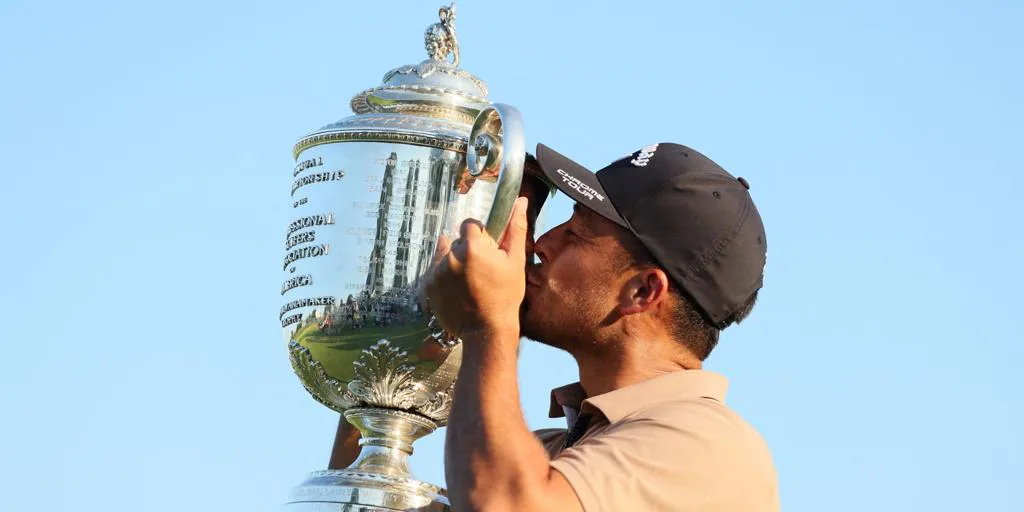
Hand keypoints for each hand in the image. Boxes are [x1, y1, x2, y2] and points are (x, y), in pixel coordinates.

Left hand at [423, 197, 528, 339]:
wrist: (486, 331)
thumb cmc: (505, 296)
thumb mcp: (515, 261)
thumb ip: (514, 228)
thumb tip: (519, 200)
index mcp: (471, 247)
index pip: (469, 224)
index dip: (480, 236)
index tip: (487, 251)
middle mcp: (450, 256)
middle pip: (457, 241)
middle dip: (468, 251)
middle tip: (482, 272)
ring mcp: (436, 272)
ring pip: (445, 255)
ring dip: (455, 263)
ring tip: (469, 283)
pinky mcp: (428, 286)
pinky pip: (436, 272)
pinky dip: (445, 277)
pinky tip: (459, 291)